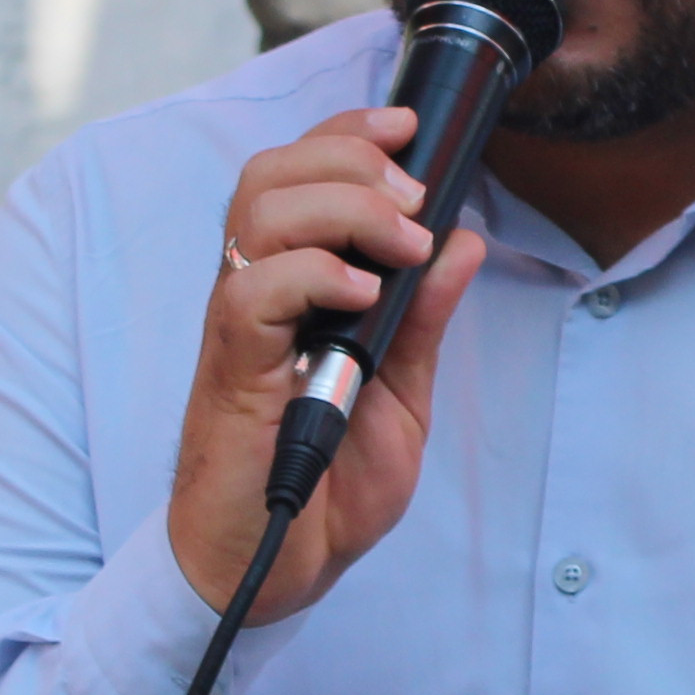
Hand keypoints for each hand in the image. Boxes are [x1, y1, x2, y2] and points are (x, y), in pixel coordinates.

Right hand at [174, 104, 486, 621]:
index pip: (299, 173)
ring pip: (260, 214)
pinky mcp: (232, 372)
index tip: (406, 125)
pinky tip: (363, 295)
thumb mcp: (401, 395)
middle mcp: (258, 294)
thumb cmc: (326, 485)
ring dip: (342, 207)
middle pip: (272, 173)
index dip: (346, 132)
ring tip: (399, 245)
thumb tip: (463, 243)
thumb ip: (426, 320)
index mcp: (294, 288)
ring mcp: (240, 330)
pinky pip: (252, 292)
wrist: (278, 569)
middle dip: (349, 158)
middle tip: (412, 197)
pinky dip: (314, 275)